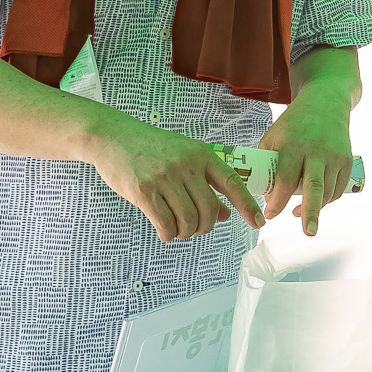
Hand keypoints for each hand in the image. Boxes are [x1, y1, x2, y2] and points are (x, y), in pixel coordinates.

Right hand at [87, 114, 264, 242]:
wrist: (113, 137)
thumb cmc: (152, 148)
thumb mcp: (185, 157)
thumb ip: (206, 183)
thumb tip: (225, 214)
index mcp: (201, 154)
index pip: (233, 182)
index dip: (248, 205)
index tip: (258, 222)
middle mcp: (186, 165)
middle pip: (209, 210)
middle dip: (205, 227)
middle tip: (195, 229)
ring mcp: (165, 178)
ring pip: (187, 220)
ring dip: (185, 232)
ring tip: (178, 230)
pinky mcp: (144, 191)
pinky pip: (165, 223)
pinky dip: (168, 233)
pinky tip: (165, 231)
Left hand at [258, 90, 353, 233]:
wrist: (326, 102)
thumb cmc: (295, 123)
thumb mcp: (274, 135)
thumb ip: (267, 162)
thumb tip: (262, 192)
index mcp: (294, 145)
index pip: (285, 180)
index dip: (277, 201)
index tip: (270, 214)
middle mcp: (316, 152)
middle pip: (313, 187)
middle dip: (310, 212)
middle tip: (308, 232)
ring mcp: (334, 156)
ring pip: (327, 193)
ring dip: (314, 209)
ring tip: (302, 217)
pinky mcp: (347, 160)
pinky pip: (338, 189)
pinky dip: (327, 201)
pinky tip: (317, 202)